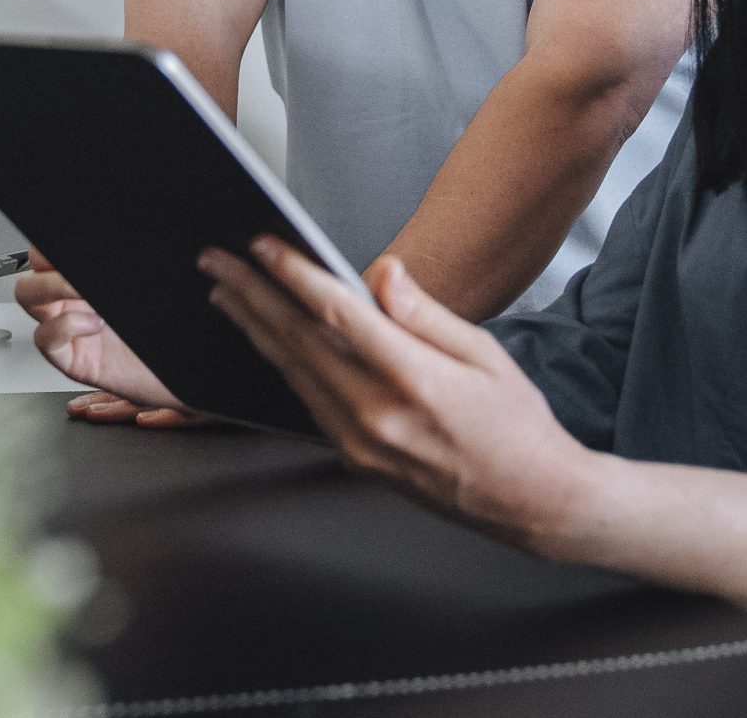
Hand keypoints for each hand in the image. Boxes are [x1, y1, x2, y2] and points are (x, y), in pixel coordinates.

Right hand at [14, 249, 200, 423]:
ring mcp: (68, 328)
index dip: (49, 246)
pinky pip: (44, 337)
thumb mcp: (144, 283)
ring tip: (87, 295)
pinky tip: (94, 323)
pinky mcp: (72, 359)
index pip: (46, 252)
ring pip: (28, 297)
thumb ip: (112, 266)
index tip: (72, 245)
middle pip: (32, 265)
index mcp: (83, 281)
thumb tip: (99, 245)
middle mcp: (70, 301)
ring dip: (54, 287)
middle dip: (47, 262)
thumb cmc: (167, 326)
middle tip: (75, 270)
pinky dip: (66, 324)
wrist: (181, 368)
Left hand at [200, 239, 599, 550]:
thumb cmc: (515, 423)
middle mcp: (377, 416)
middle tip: (217, 260)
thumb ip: (426, 313)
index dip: (295, 275)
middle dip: (251, 295)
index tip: (264, 245)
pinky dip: (280, 364)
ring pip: (292, 373)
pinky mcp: (355, 458)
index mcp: (414, 380)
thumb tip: (383, 272)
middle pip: (297, 343)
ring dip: (253, 328)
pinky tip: (265, 340)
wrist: (529, 500)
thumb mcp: (485, 354)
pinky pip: (307, 401)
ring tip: (226, 293)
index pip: (338, 316)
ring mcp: (361, 443)